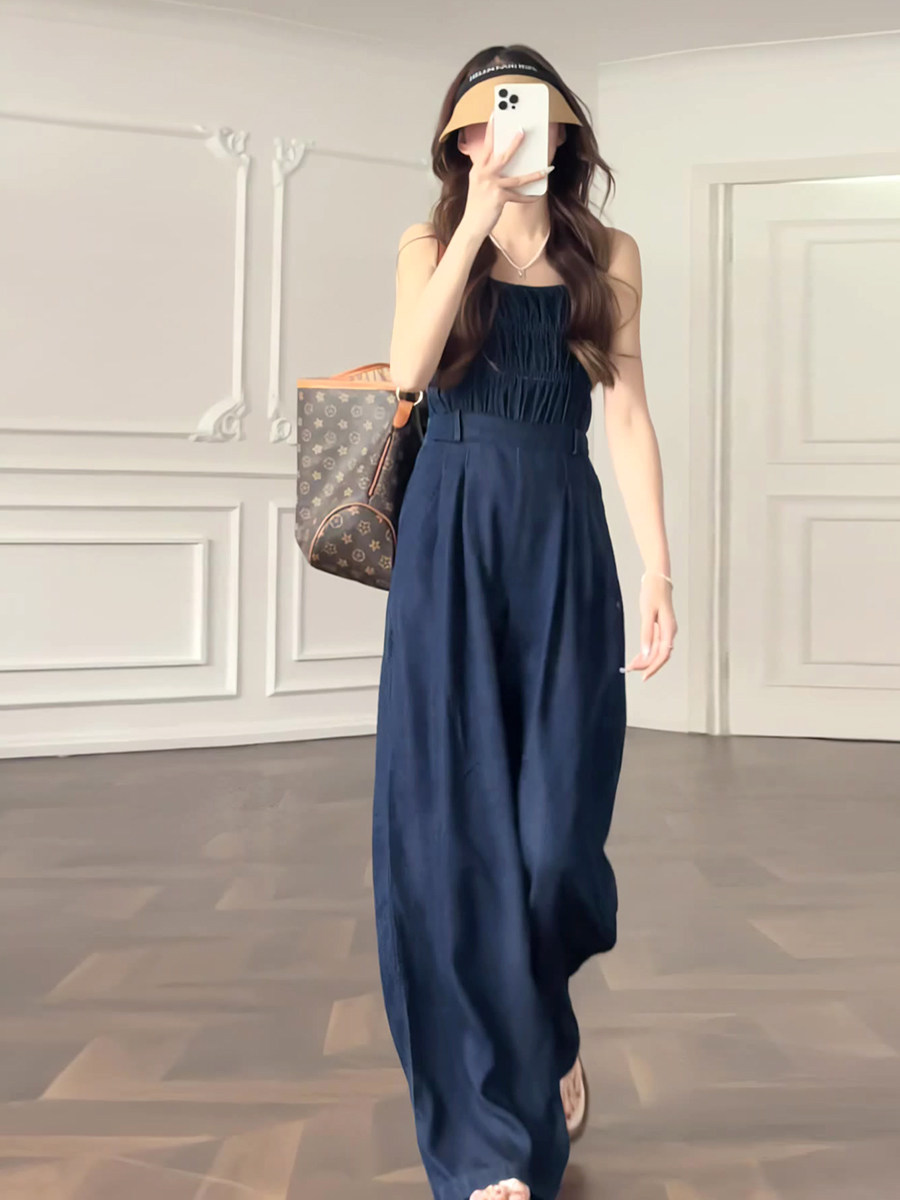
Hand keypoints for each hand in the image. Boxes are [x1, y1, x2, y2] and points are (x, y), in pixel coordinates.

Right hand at [460, 113, 553, 240]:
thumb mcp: (479, 185)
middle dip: (513, 143)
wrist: (471, 226)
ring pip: (516, 178)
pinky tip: (537, 196)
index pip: (486, 146)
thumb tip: (506, 163)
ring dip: (534, 174)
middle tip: (523, 131)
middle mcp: (483, 175)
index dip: (490, 130)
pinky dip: (528, 197)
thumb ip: (488, 173)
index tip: (495, 114)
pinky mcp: (498, 199)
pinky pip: (518, 197)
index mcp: (478, 169)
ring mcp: (491, 186)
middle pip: (501, 156)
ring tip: (546, 168)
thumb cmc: (477, 205)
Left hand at [624, 574, 676, 681]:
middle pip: (660, 655)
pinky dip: (646, 650)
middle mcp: (669, 632)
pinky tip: (638, 655)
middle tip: (631, 669)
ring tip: (632, 665)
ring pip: (657, 651)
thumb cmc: (653, 593)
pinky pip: (655, 644)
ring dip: (645, 659)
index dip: (654, 667)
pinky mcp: (661, 628)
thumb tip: (646, 652)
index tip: (643, 675)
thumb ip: (646, 633)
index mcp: (669, 629)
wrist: (658, 579)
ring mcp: (665, 630)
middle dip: (646, 664)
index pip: (663, 654)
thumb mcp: (647, 613)